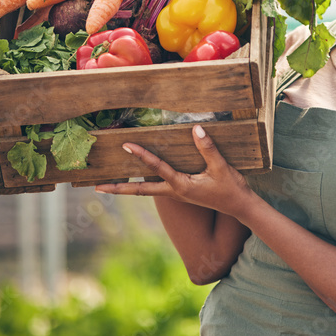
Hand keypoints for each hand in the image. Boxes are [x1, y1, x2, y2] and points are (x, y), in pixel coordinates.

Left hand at [95, 125, 252, 216]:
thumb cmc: (231, 188)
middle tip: (96, 187)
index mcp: (181, 186)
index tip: (126, 145)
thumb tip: (196, 129)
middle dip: (118, 189)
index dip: (141, 155)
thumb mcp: (221, 166)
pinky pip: (155, 189)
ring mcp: (176, 194)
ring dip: (127, 188)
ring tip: (108, 185)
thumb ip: (208, 148)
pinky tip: (137, 180)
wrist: (239, 206)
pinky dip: (142, 185)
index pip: (156, 168)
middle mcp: (174, 192)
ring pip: (145, 191)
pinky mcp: (180, 193)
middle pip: (139, 191)